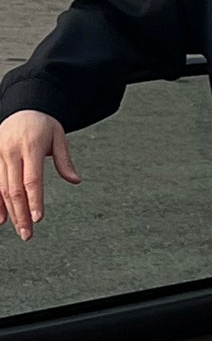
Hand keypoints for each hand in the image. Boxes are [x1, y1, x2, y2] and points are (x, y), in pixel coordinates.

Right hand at [0, 111, 79, 240]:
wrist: (23, 106)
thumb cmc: (43, 124)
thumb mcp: (59, 137)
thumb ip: (65, 160)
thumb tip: (76, 181)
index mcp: (30, 147)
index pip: (32, 179)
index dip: (34, 200)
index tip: (38, 219)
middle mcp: (10, 151)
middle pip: (14, 189)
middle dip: (21, 214)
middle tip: (28, 235)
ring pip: (1, 189)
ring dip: (9, 212)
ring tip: (19, 230)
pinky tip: (1, 218)